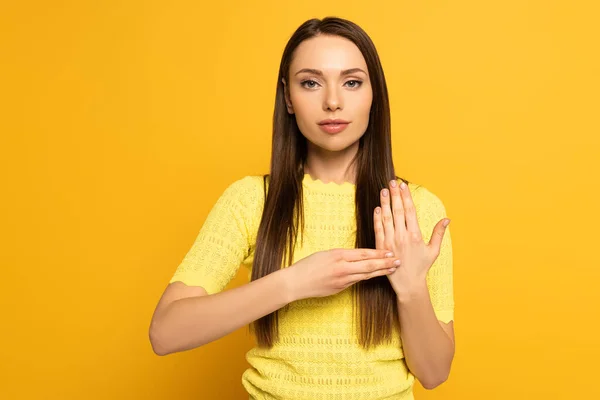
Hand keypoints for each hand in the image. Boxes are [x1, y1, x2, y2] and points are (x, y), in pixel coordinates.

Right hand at [285, 248, 401, 300]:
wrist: (295, 283)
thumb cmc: (308, 265)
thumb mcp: (325, 254)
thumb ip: (342, 256)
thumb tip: (357, 256)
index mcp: (338, 256)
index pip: (363, 253)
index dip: (379, 253)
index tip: (391, 251)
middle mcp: (342, 268)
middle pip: (368, 265)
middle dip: (385, 263)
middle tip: (399, 261)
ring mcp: (342, 281)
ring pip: (365, 275)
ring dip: (380, 272)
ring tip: (393, 269)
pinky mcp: (340, 289)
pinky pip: (356, 282)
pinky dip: (367, 278)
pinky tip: (375, 276)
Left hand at [374, 179, 450, 295]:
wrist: (408, 284)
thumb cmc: (421, 267)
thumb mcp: (433, 250)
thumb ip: (439, 233)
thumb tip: (447, 219)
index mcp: (415, 235)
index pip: (409, 211)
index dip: (406, 196)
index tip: (403, 185)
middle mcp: (402, 236)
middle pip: (397, 210)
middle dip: (395, 195)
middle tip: (392, 182)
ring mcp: (390, 241)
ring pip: (386, 218)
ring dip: (385, 203)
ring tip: (384, 190)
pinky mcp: (381, 247)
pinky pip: (378, 229)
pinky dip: (377, 218)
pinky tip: (377, 207)